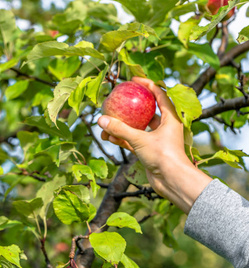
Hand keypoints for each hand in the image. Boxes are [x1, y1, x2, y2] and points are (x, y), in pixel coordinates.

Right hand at [97, 77, 211, 212]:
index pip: (160, 94)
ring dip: (123, 125)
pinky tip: (109, 137)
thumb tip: (101, 120)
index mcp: (170, 118)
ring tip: (107, 123)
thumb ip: (120, 129)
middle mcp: (164, 126)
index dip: (147, 85)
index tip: (134, 79)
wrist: (172, 181)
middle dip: (132, 106)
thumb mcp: (140, 140)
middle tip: (119, 98)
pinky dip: (122, 138)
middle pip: (146, 110)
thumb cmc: (163, 156)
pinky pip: (133, 140)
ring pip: (137, 127)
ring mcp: (156, 139)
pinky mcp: (149, 150)